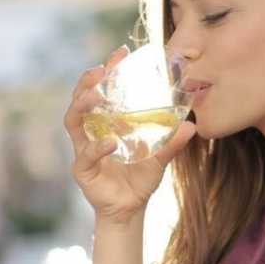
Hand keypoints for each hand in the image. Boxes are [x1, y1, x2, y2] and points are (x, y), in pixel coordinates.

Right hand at [63, 46, 196, 224]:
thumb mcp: (159, 158)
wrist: (130, 210)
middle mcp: (91, 131)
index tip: (121, 53)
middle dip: (87, 82)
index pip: (102, 90)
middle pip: (80, 99)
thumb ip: (171, 142)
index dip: (109, 70)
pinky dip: (98, 146)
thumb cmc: (140, 180)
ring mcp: (83, 149)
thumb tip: (191, 125)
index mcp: (107, 122)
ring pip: (73, 121)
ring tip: (97, 96)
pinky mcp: (82, 169)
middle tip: (101, 71)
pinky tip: (111, 141)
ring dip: (83, 105)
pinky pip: (86, 154)